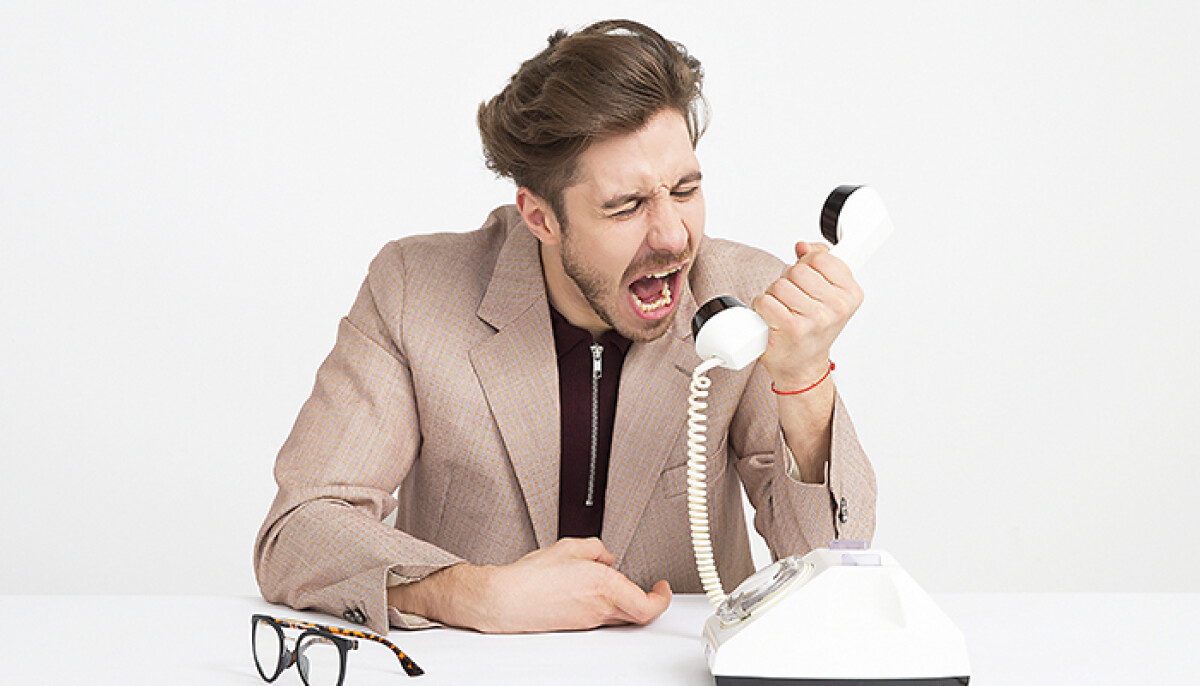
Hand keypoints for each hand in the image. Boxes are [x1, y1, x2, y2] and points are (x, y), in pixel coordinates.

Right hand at [389, 537, 671, 632]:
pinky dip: (608, 604)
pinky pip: (603, 616)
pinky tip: (595, 590)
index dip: (662, 598)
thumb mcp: (569, 546)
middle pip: (639, 614)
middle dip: (649, 600)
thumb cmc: (531, 576)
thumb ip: (596, 548)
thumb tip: (606, 556)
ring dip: (627, 601)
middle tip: (653, 589)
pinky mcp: (577, 625)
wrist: (506, 599)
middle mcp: (600, 608)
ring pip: (622, 616)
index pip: (648, 605)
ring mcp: (589, 620)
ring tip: (619, 583)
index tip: (663, 587)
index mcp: (605, 586)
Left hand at [752, 241, 862, 388]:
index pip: (821, 257)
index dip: (807, 264)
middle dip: (788, 281)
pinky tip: (772, 318)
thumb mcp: (827, 293)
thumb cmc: (813, 329)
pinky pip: (765, 301)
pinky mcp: (792, 329)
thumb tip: (803, 246)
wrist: (803, 366)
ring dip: (774, 295)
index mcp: (851, 294)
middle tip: (793, 299)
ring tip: (784, 310)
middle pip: (797, 271)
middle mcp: (837, 307)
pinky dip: (762, 307)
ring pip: (779, 285)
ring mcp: (816, 319)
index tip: (809, 279)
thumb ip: (820, 262)